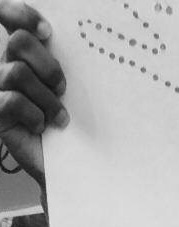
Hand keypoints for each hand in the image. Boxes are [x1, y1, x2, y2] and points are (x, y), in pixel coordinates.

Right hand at [0, 2, 66, 183]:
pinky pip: (10, 100)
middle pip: (19, 42)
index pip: (8, 17)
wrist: (72, 167)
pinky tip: (42, 127)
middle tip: (62, 89)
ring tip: (60, 118)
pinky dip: (33, 115)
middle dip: (47, 65)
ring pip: (17, 72)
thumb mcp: (73, 93)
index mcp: (24, 56)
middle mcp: (7, 67)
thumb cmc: (73, 128)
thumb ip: (66, 65)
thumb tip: (79, 41)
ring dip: (46, 97)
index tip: (47, 33)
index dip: (21, 15)